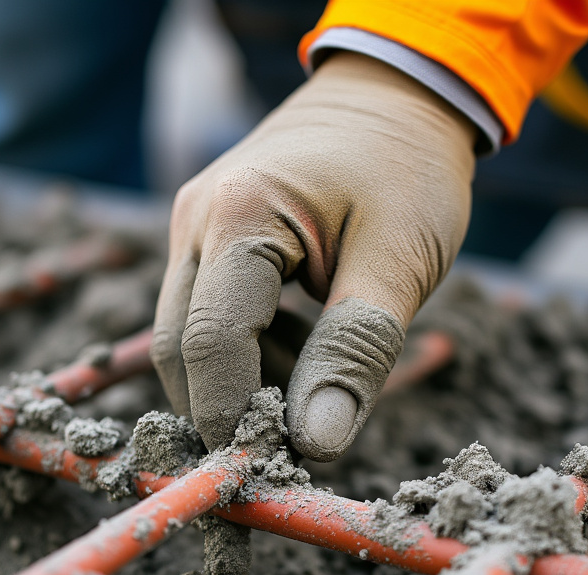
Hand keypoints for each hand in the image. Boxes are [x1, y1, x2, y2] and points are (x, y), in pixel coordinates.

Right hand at [152, 52, 476, 460]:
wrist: (395, 96)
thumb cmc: (407, 168)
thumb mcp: (399, 261)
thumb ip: (356, 352)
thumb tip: (316, 445)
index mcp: (239, 214)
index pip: (209, 343)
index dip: (234, 417)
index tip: (280, 466)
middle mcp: (196, 220)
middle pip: (180, 349)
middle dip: (232, 409)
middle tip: (301, 438)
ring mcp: (194, 227)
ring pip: (188, 339)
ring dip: (247, 382)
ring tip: (323, 372)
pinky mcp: (208, 240)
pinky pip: (207, 317)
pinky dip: (251, 353)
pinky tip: (307, 343)